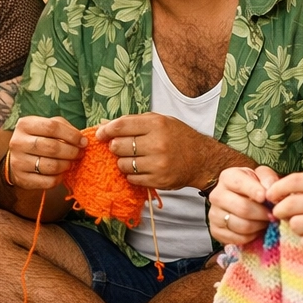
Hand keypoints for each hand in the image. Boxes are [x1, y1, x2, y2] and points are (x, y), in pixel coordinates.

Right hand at [7, 116, 86, 190]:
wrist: (18, 159)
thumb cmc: (38, 139)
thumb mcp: (46, 127)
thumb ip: (63, 127)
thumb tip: (81, 139)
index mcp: (25, 125)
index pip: (52, 127)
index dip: (71, 135)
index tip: (83, 141)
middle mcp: (18, 142)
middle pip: (52, 147)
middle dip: (71, 151)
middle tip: (80, 153)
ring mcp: (18, 162)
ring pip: (51, 166)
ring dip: (66, 165)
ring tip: (71, 163)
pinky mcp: (22, 179)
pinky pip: (48, 181)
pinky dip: (60, 178)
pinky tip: (62, 173)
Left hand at [96, 114, 212, 190]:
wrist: (202, 159)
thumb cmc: (178, 136)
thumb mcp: (159, 121)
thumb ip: (132, 121)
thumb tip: (103, 124)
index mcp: (157, 125)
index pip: (121, 126)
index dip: (106, 130)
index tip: (100, 134)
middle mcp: (157, 144)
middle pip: (118, 146)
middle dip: (115, 146)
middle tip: (121, 146)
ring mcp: (158, 164)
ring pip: (123, 164)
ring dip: (123, 162)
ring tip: (133, 158)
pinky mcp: (159, 181)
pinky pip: (132, 178)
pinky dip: (132, 174)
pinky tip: (141, 168)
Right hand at [208, 165, 279, 244]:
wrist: (243, 202)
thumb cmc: (255, 187)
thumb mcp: (262, 176)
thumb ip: (268, 179)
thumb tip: (269, 190)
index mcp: (227, 178)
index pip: (240, 183)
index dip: (254, 191)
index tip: (265, 198)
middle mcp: (217, 195)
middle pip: (243, 208)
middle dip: (262, 213)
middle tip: (272, 215)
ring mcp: (214, 214)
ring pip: (241, 225)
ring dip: (259, 226)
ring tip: (265, 222)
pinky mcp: (215, 230)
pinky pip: (237, 238)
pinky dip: (251, 237)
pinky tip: (255, 230)